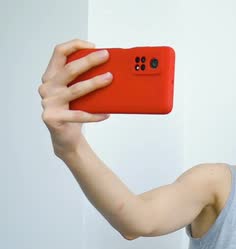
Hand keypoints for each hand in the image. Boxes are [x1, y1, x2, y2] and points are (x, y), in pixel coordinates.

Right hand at [38, 39, 111, 158]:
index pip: (59, 53)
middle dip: (89, 61)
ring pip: (75, 90)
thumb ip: (84, 79)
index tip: (93, 46)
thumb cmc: (73, 110)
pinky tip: (106, 113)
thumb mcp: (77, 91)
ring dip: (94, 83)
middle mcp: (47, 87)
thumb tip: (109, 68)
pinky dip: (94, 114)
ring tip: (109, 79)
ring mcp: (48, 102)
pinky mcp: (53, 118)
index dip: (75, 45)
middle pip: (69, 69)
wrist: (65, 136)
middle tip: (106, 56)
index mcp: (51, 76)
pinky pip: (78, 115)